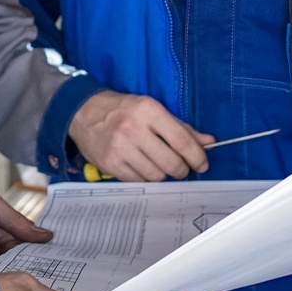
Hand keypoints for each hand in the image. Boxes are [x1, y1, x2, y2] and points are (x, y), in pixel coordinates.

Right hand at [69, 91, 213, 181]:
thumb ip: (181, 127)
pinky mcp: (110, 162)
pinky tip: (143, 168)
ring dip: (163, 175)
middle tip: (181, 169)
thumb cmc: (122, 110)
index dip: (196, 156)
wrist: (83, 111)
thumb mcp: (152, 109)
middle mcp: (134, 128)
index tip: (202, 164)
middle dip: (182, 170)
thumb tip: (208, 141)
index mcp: (148, 110)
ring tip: (159, 166)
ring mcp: (120, 147)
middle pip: (171, 162)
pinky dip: (145, 178)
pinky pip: (138, 181)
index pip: (181, 140)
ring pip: (156, 175)